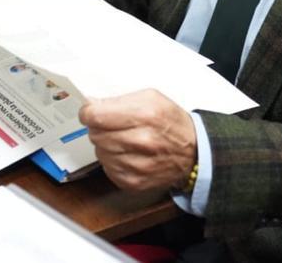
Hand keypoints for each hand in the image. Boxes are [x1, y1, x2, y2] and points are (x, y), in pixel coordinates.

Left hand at [80, 89, 196, 191]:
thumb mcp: (151, 98)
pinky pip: (107, 169)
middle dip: (99, 127)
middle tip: (112, 125)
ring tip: (123, 140)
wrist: (193, 153)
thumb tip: (91, 104)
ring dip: (106, 145)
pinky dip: (112, 161)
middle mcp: (140, 141)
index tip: (90, 112)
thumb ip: (119, 100)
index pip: (96, 116)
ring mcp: (137, 165)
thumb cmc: (171, 123)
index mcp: (144, 115)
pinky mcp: (134, 182)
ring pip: (99, 152)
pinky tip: (126, 154)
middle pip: (95, 134)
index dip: (88, 112)